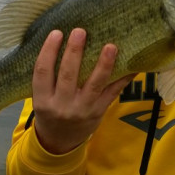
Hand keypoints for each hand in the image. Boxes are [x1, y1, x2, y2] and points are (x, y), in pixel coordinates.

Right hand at [31, 28, 132, 154]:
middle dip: (74, 52)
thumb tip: (61, 39)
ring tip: (111, 46)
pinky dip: (123, 78)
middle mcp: (62, 105)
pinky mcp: (99, 111)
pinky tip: (132, 65)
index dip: (48, 51)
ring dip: (104, 64)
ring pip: (94, 84)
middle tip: (80, 31)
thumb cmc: (50, 111)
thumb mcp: (41, 97)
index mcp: (42, 99)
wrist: (59, 143)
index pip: (42, 72)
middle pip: (68, 75)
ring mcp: (82, 109)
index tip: (56, 32)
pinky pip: (113, 92)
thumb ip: (49, 76)